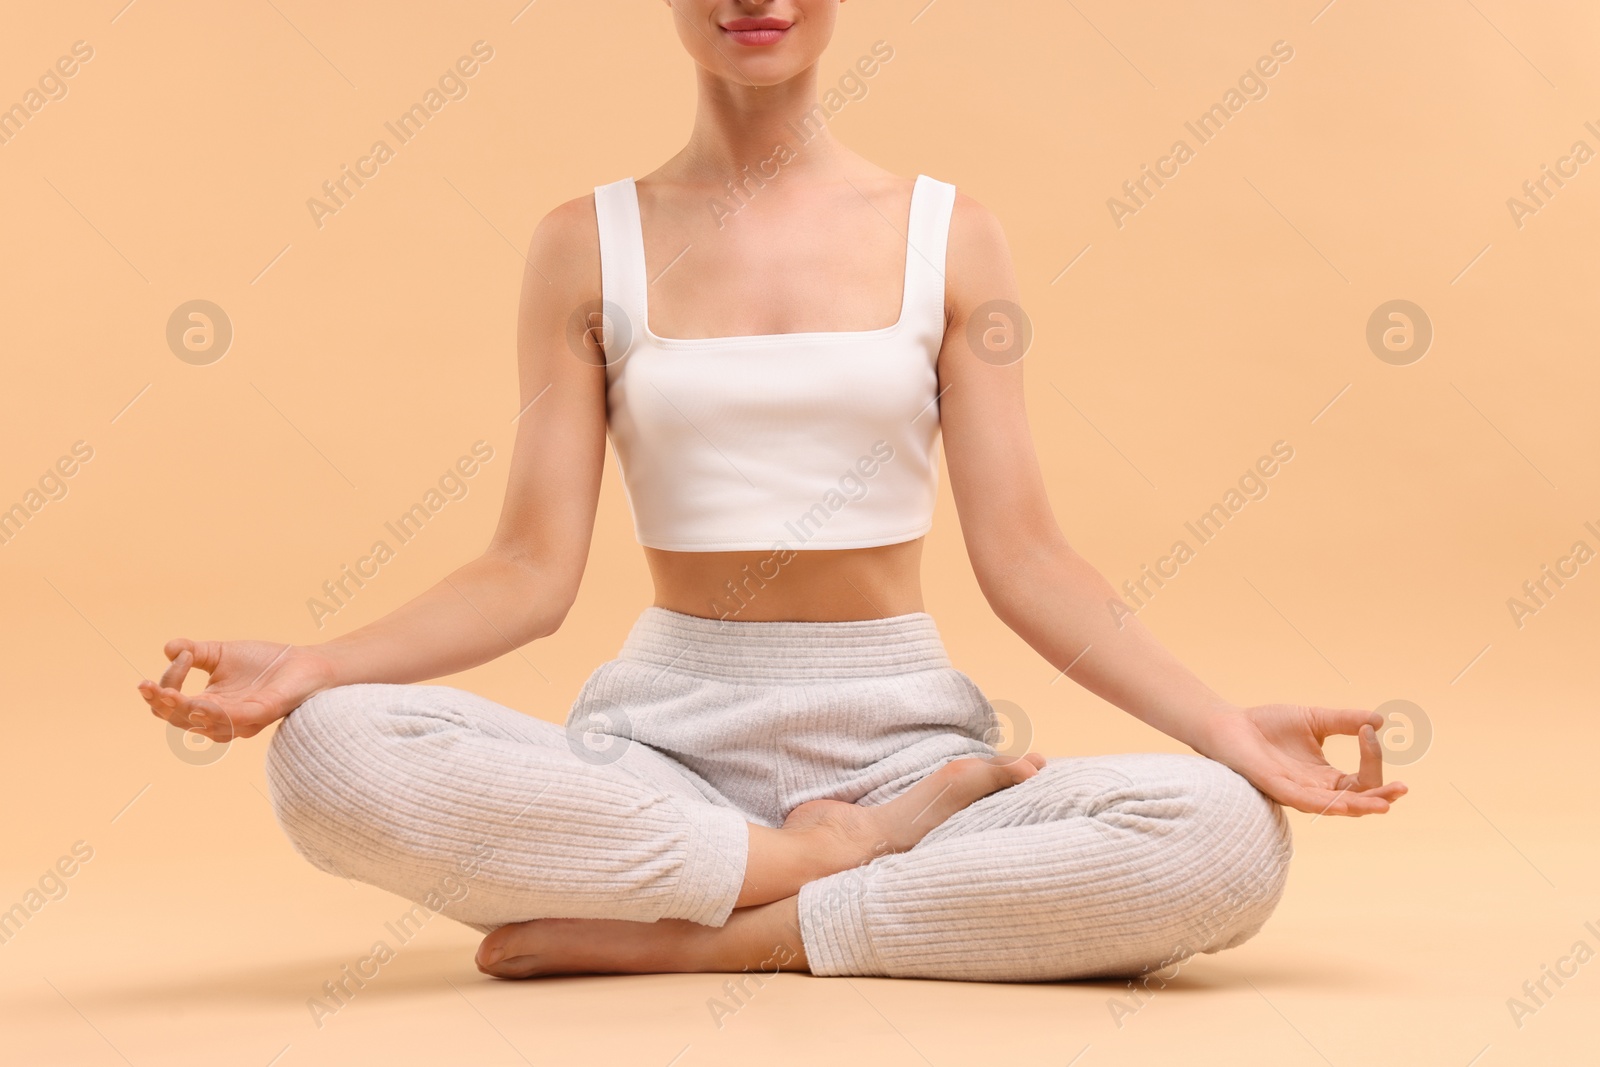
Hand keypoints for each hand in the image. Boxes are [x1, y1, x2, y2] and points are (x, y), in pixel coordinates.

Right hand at [137, 639, 336, 742]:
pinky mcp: (263, 713)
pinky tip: (200, 702)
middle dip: (162, 704)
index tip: (178, 656)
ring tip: (168, 695)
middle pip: (181, 720)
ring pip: (204, 724)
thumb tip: (167, 648)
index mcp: (209, 705)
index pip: (174, 703)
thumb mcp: (222, 653)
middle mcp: (222, 718)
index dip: (166, 685)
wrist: (305, 662)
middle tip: (148, 687)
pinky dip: (215, 714)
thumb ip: (195, 652)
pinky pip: (235, 720)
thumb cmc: (264, 662)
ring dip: (183, 711)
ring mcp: (243, 719)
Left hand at [1195, 704, 1407, 816]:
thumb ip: (1345, 721)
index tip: (1369, 731)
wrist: (1230, 724)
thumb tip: (1381, 721)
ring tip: (1385, 804)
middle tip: (1402, 789)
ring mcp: (1297, 792)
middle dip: (1380, 797)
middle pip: (1356, 801)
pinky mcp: (1277, 788)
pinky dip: (1327, 804)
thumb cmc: (1268, 725)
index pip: (1362, 779)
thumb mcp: (1315, 720)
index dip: (1373, 760)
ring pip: (1335, 807)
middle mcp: (1315, 790)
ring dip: (1361, 806)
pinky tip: (1346, 804)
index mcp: (1325, 777)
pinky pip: (1306, 802)